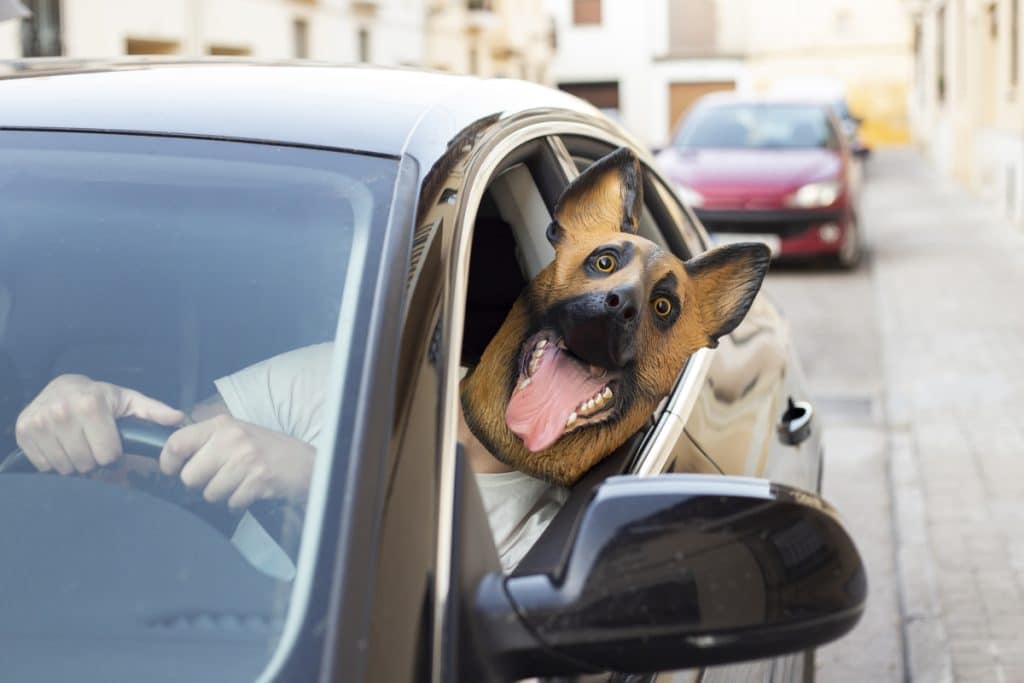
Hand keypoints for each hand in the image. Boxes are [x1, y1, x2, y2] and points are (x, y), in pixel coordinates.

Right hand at [15, 374, 185, 474]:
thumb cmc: (100, 397)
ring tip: (79, 445)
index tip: (112, 445)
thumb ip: (154, 412)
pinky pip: (44, 466)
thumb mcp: (128, 401)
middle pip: (86, 464)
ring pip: (65, 468)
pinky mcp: (23, 432)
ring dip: (75, 463)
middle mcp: (62, 412)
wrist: (61, 387)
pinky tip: (61, 446)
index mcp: (91, 404)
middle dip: (95, 460)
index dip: (114, 455)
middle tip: (94, 445)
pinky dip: (55, 462)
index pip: (108, 455)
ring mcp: (39, 422)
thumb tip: (179, 419)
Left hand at [158, 415, 314, 510]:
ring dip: (223, 495)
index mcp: (222, 424)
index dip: (168, 463)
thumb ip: (206, 442)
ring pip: (210, 493)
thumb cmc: (267, 451)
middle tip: (219, 479)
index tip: (173, 471)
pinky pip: (231, 503)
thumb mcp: (236, 435)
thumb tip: (171, 463)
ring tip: (240, 483)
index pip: (176, 442)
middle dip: (201, 485)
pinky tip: (251, 491)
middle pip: (189, 476)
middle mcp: (232, 438)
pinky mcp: (259, 479)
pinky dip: (239, 503)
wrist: (306, 463)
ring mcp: (247, 458)